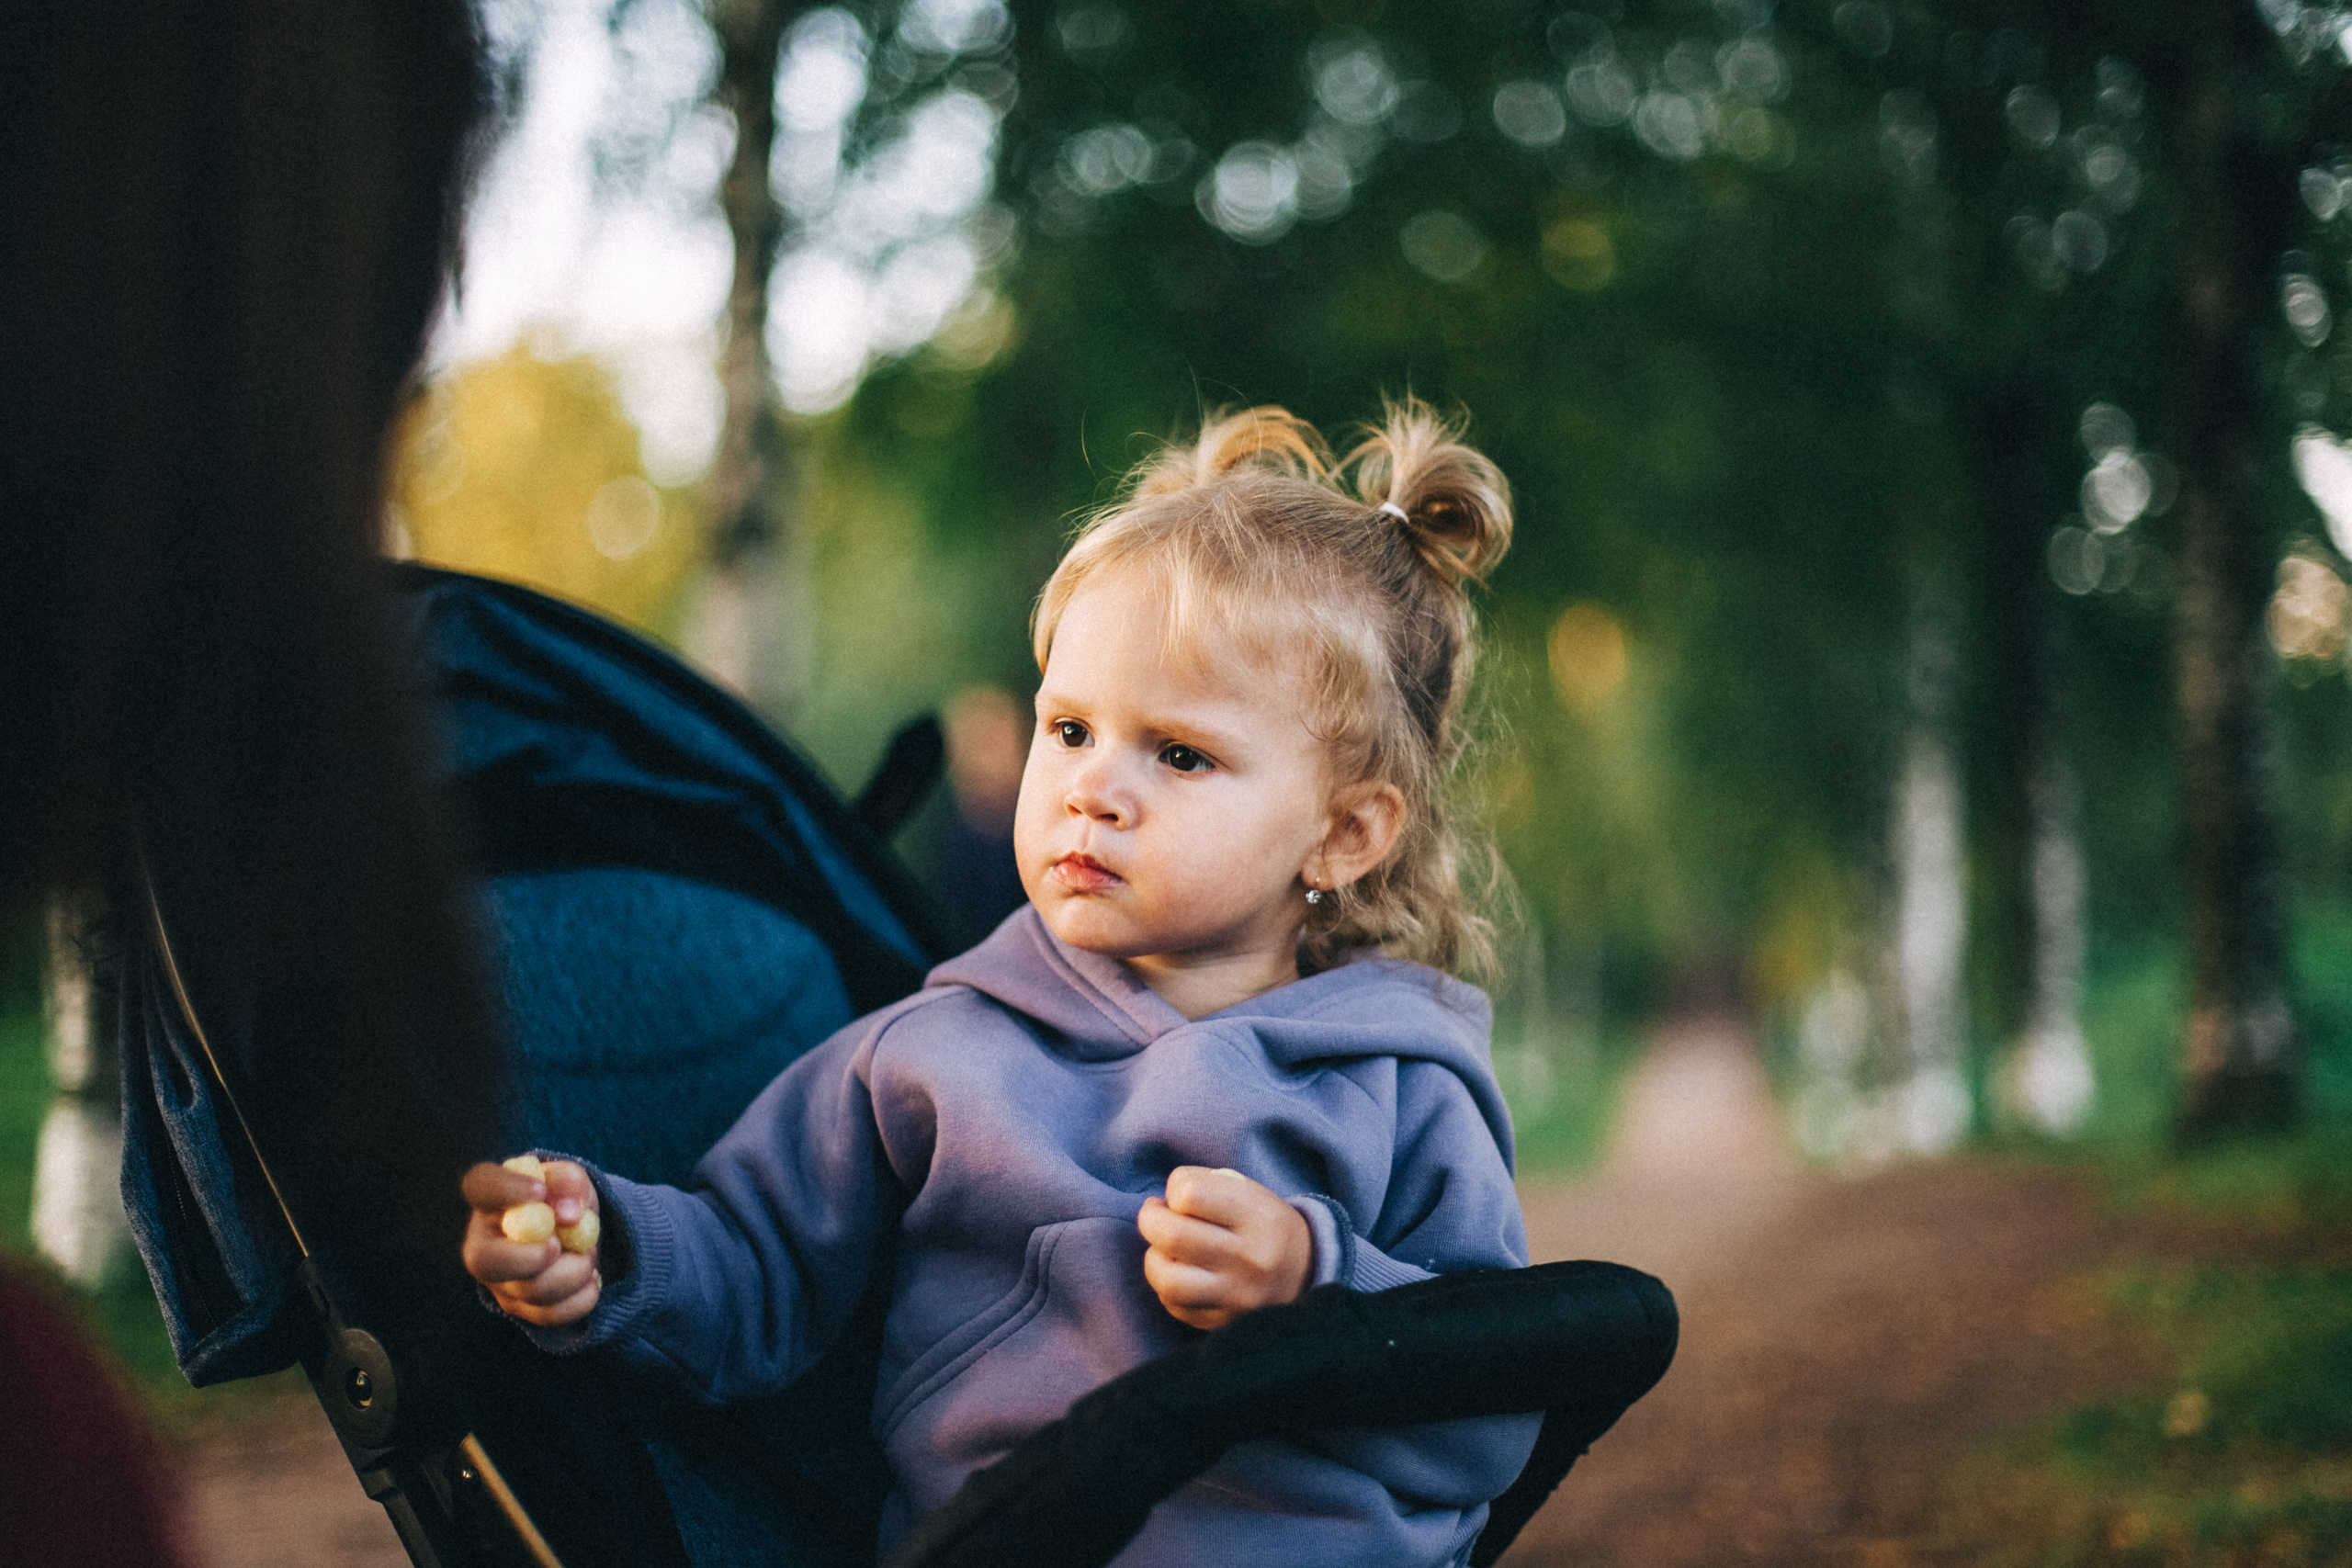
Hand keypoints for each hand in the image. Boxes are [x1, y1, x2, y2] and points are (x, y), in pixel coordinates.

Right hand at [461, 1159, 601, 1326]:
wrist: (573, 1233)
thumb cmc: (563, 1199)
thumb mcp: (571, 1179)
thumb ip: (569, 1183)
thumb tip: (569, 1215)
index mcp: (489, 1197)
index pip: (480, 1188)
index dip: (506, 1190)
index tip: (540, 1190)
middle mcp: (482, 1242)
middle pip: (485, 1260)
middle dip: (531, 1256)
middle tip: (559, 1245)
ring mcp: (498, 1280)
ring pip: (531, 1290)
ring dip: (574, 1272)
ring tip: (587, 1253)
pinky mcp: (519, 1307)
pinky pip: (550, 1314)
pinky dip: (582, 1297)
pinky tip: (590, 1278)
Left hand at [1137, 1166, 1311, 1330]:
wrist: (1307, 1275)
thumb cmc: (1266, 1226)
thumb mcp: (1253, 1194)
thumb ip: (1209, 1187)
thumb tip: (1164, 1204)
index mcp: (1259, 1219)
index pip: (1191, 1193)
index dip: (1175, 1188)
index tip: (1182, 1194)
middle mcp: (1250, 1260)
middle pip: (1172, 1235)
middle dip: (1151, 1219)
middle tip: (1157, 1215)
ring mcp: (1237, 1297)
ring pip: (1168, 1279)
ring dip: (1155, 1258)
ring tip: (1164, 1249)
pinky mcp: (1224, 1323)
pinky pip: (1174, 1305)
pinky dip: (1166, 1287)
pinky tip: (1180, 1273)